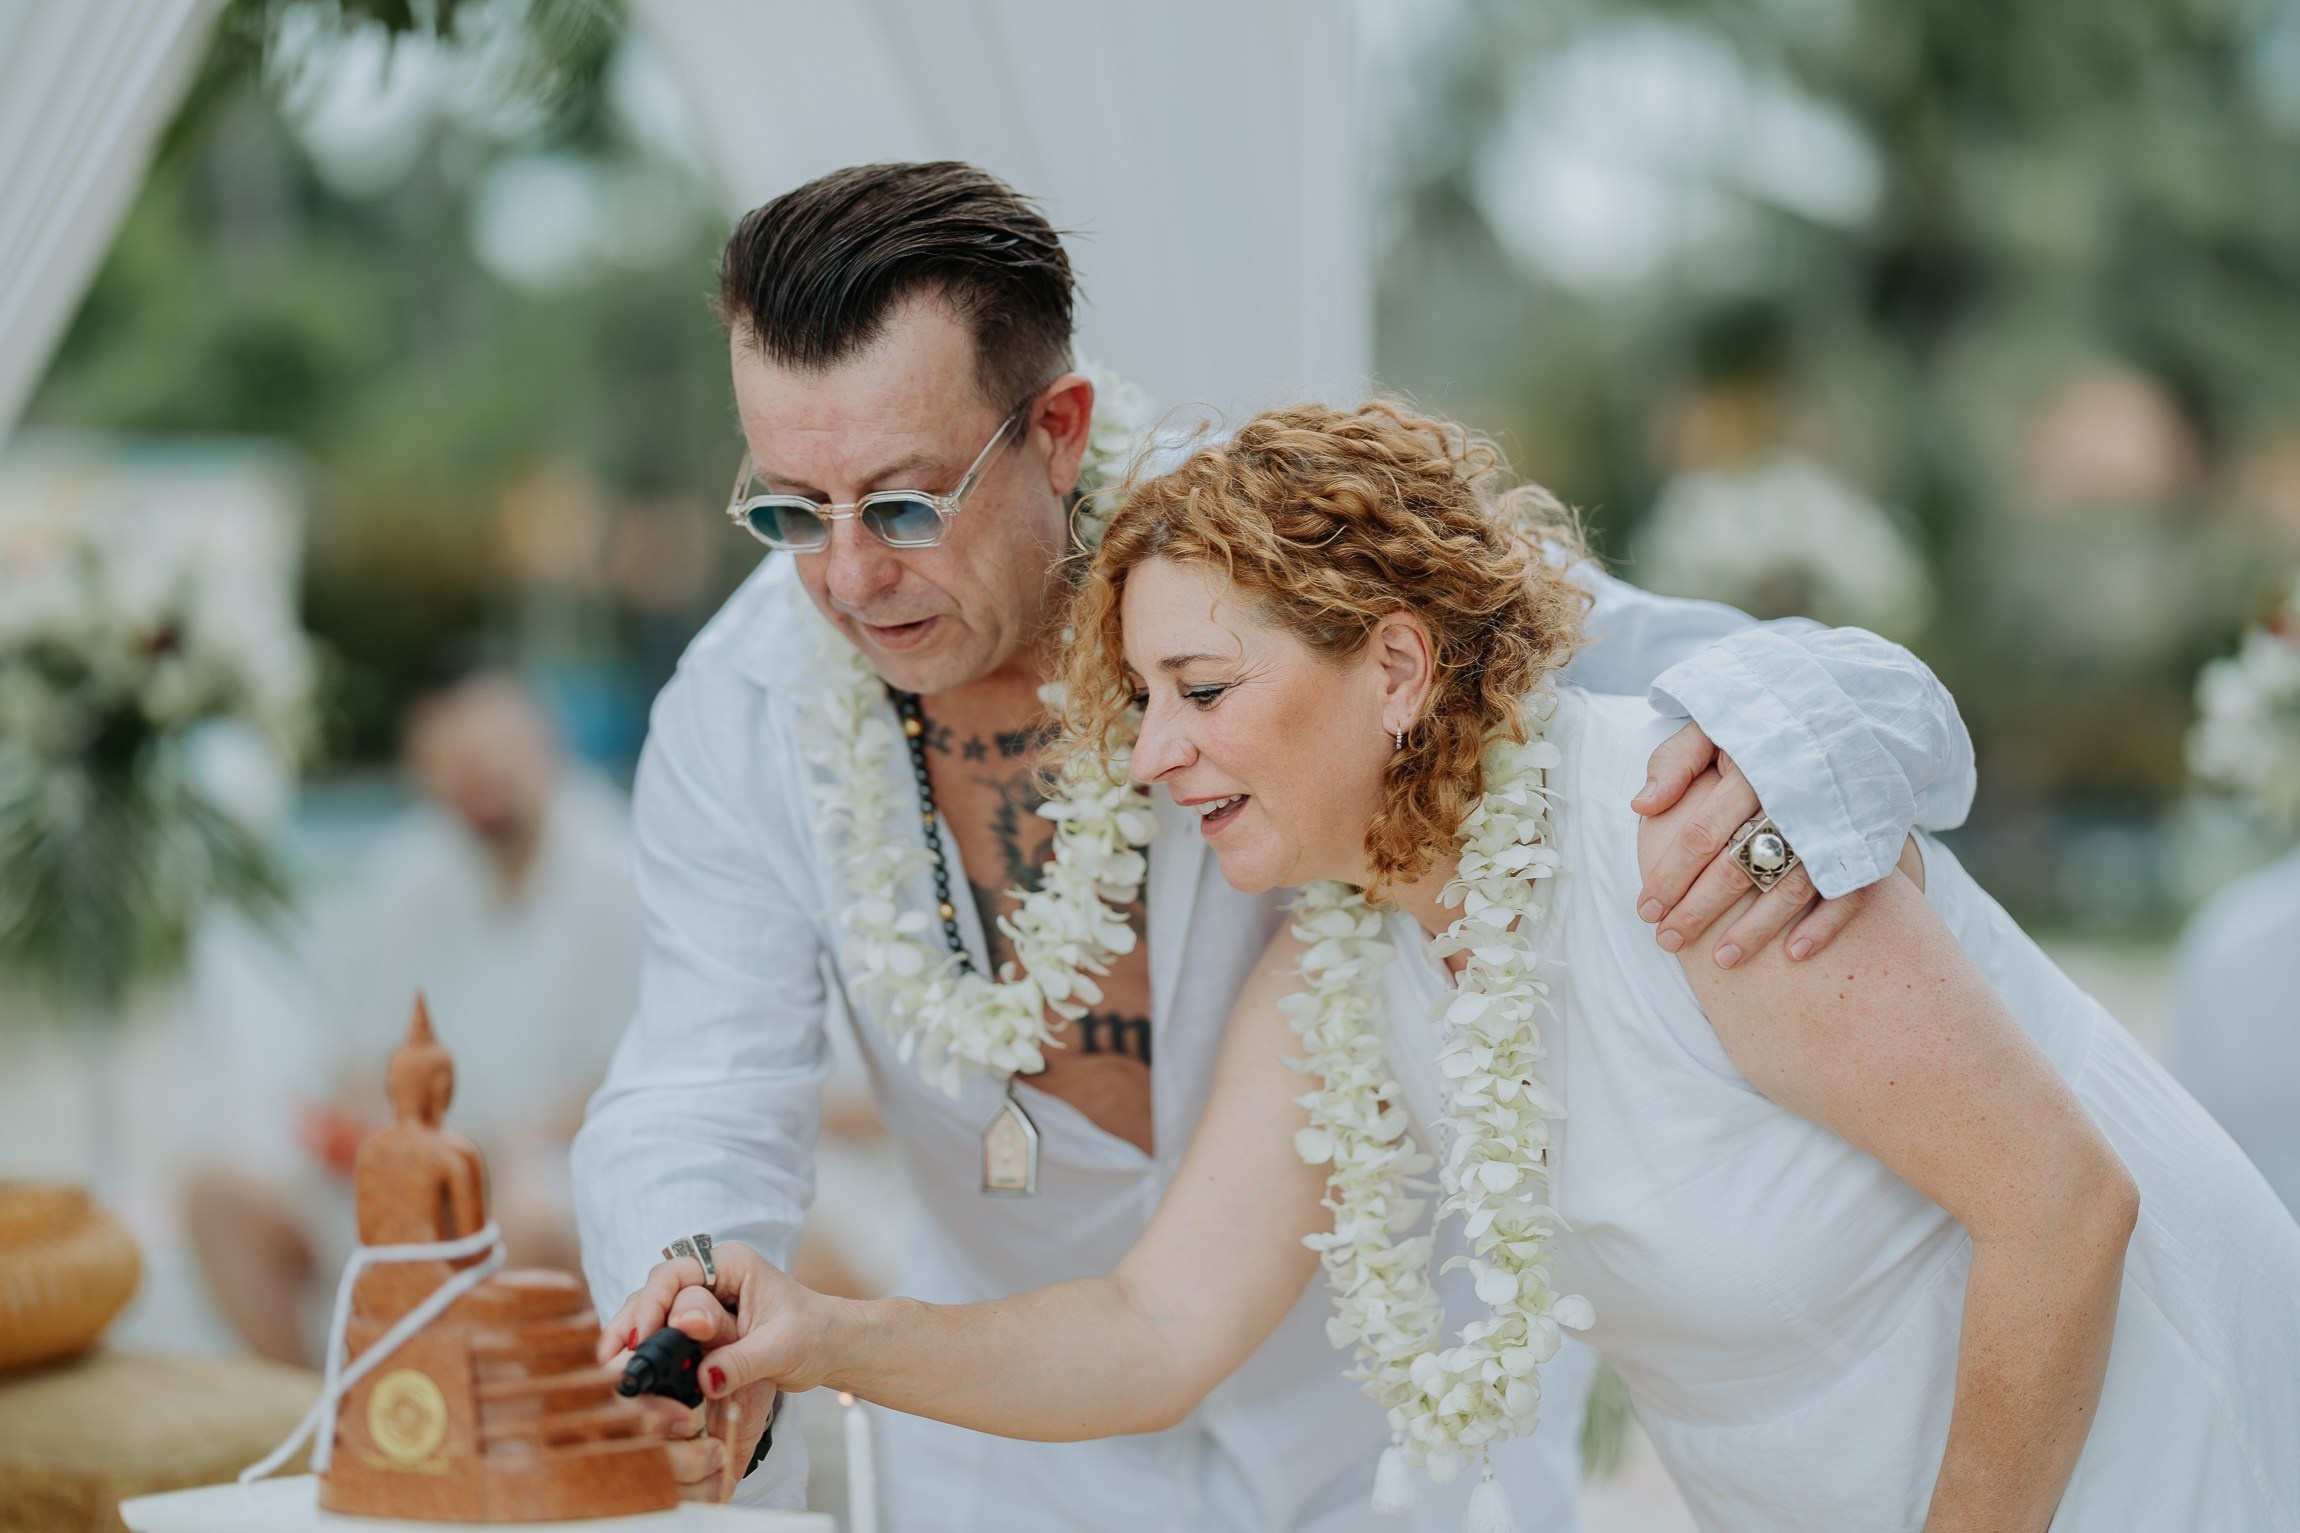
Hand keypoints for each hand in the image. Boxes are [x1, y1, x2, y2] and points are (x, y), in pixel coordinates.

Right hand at [599, 1243, 824, 1499]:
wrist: (830, 1345)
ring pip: (654, 1309)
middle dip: (633, 1320)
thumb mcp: (781, 1348)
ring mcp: (703, 1299)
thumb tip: (704, 1377)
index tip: (641, 1338)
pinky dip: (646, 1348)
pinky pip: (664, 1332)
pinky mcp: (698, 1326)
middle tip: (610, 1357)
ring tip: (609, 1364)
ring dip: (631, 1334)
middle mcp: (711, 1275)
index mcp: (732, 1264)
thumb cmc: (813, 1334)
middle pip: (657, 1290)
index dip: (655, 1304)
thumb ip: (740, 1361)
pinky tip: (627, 1367)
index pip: (679, 1274)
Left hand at [1630, 723, 1860, 967]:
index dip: (1670, 877)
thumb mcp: (1714, 723)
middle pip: (1738, 866)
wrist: (1849, 709)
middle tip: (1668, 943)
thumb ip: (1675, 761)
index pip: (1700, 835)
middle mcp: (1794, 797)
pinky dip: (1825, 925)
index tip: (1645, 911)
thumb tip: (1641, 806)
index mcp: (1753, 767)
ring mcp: (1835, 822)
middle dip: (1698, 911)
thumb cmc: (1764, 725)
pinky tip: (1795, 955)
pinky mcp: (1868, 839)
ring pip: (1791, 887)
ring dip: (1756, 930)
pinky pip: (1850, 890)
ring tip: (1722, 961)